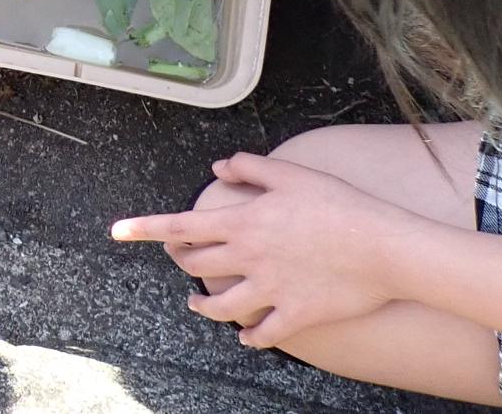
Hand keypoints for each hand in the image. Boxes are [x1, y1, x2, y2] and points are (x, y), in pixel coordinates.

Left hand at [111, 153, 403, 346]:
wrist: (385, 247)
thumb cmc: (339, 204)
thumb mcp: (291, 174)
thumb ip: (249, 168)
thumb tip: (220, 165)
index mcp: (242, 222)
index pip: (180, 226)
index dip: (144, 229)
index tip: (116, 232)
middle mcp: (248, 258)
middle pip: (196, 265)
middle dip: (180, 262)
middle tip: (178, 259)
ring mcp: (269, 290)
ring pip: (220, 306)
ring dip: (204, 306)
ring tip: (197, 304)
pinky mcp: (295, 316)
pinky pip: (262, 333)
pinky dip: (248, 336)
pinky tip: (244, 334)